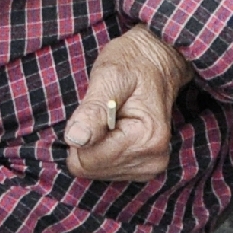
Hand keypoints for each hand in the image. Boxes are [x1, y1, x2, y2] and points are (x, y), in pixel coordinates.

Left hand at [63, 25, 188, 182]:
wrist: (158, 62)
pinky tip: (115, 128)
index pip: (87, 161)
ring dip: (96, 144)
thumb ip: (92, 110)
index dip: (80, 134)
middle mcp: (153, 160)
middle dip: (88, 140)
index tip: (95, 110)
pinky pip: (106, 168)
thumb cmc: (133, 63)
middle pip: (91, 169)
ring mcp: (151, 167)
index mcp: (147, 139)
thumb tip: (74, 139)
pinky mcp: (145, 168)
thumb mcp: (109, 76)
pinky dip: (104, 148)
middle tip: (103, 112)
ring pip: (97, 170)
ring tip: (111, 117)